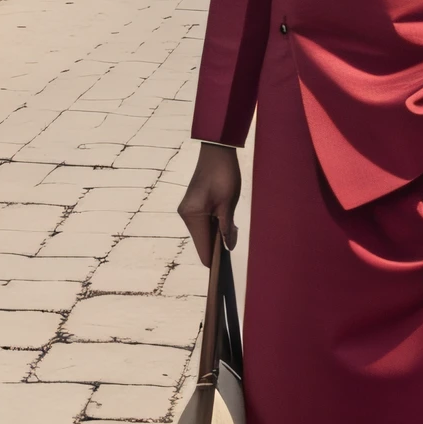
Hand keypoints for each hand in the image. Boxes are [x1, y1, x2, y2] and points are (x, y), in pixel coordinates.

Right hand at [177, 143, 241, 262]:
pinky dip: (214, 226)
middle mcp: (186, 215)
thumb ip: (227, 228)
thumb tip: (228, 248)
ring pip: (203, 233)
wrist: (217, 151)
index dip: (214, 261)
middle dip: (218, 246)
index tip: (225, 272)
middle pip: (202, 242)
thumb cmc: (224, 174)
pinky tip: (226, 221)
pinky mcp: (193, 205)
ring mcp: (188, 210)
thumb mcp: (229, 203)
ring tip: (233, 227)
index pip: (202, 248)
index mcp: (193, 216)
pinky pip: (203, 223)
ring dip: (217, 235)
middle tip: (235, 237)